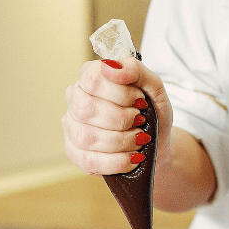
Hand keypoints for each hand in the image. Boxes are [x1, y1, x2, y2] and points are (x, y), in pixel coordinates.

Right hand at [62, 57, 172, 176]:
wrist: (156, 144)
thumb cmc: (152, 113)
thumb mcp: (153, 87)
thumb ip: (135, 69)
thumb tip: (109, 66)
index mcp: (89, 76)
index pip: (93, 79)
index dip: (121, 93)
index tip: (140, 101)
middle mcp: (75, 99)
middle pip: (86, 108)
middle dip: (121, 119)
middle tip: (140, 120)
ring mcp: (71, 127)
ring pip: (86, 137)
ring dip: (121, 141)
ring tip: (138, 139)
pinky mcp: (75, 153)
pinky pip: (89, 160)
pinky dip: (117, 161)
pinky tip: (132, 158)